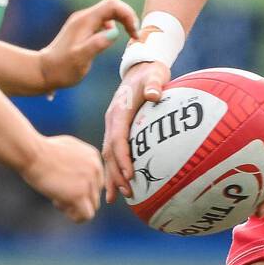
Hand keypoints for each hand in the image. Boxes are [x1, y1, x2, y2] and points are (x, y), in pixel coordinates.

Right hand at [20, 135, 103, 222]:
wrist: (32, 153)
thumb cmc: (42, 149)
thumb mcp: (67, 147)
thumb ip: (79, 159)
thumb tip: (81, 174)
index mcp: (94, 157)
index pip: (96, 181)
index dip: (80, 186)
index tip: (63, 183)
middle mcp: (96, 169)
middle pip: (94, 194)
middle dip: (78, 197)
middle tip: (58, 191)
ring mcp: (89, 182)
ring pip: (93, 206)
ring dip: (75, 207)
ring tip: (57, 199)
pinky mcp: (79, 195)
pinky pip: (87, 215)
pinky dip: (74, 216)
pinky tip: (58, 203)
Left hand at [39, 0, 139, 91]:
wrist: (43, 72)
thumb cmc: (62, 69)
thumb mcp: (81, 59)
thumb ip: (97, 44)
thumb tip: (115, 32)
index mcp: (85, 21)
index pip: (113, 5)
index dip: (128, 14)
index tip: (134, 33)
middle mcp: (84, 17)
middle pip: (112, 6)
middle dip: (127, 17)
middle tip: (135, 36)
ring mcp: (82, 22)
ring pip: (108, 13)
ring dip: (122, 21)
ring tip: (129, 38)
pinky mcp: (82, 29)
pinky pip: (102, 21)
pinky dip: (114, 26)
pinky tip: (112, 40)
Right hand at [101, 58, 169, 201]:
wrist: (141, 66)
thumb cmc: (151, 72)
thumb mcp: (155, 75)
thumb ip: (154, 84)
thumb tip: (155, 94)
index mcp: (119, 110)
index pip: (118, 139)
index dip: (123, 158)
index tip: (130, 175)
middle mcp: (112, 120)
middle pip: (110, 152)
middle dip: (116, 174)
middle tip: (127, 193)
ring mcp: (113, 125)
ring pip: (108, 155)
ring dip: (112, 176)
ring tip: (118, 197)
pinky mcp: (117, 129)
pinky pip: (113, 152)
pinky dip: (114, 168)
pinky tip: (119, 184)